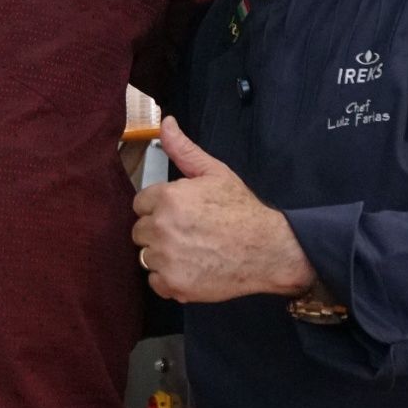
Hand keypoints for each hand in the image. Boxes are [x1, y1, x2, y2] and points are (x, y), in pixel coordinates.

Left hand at [131, 116, 313, 302]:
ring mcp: (166, 259)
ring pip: (146, 256)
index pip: (140, 204)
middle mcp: (162, 228)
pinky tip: (192, 268)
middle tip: (188, 232)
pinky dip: (170, 279)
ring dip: (163, 255)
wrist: (267, 249)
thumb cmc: (242, 210)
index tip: (179, 213)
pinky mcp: (173, 284)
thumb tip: (166, 123)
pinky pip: (155, 281)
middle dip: (159, 230)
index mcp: (168, 197)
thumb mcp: (214, 172)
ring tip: (191, 250)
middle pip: (140, 231)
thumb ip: (183, 149)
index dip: (160, 207)